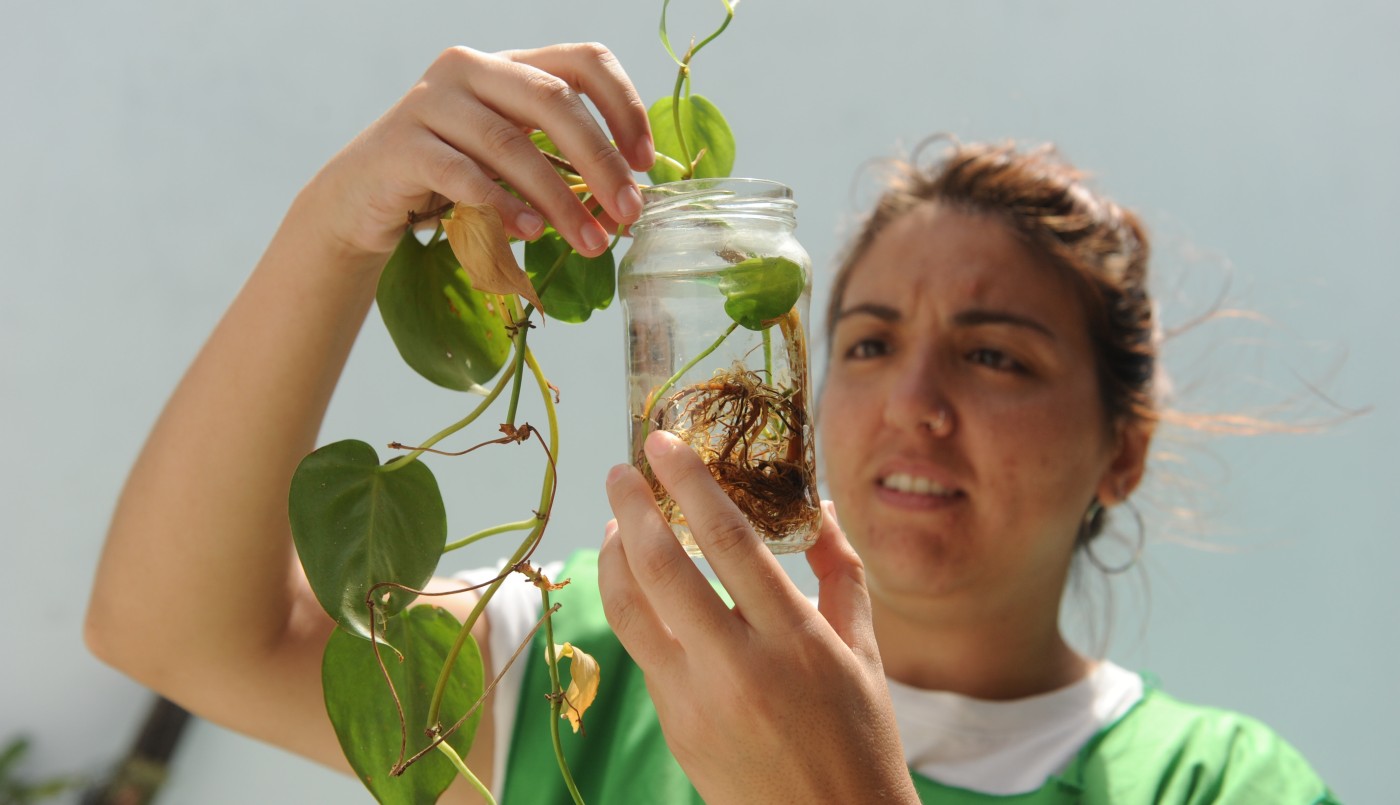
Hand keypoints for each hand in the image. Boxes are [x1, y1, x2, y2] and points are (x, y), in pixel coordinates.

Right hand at [306, 43, 652, 259]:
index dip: (624, 107)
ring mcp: (432, 102)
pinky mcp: (402, 144)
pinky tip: (528, 233)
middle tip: (627, 213)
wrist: (364, 199)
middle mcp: (471, 69)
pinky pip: (463, 174)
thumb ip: (560, 162)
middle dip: (600, 161)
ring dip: (559, 199)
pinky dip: (502, 206)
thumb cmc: (453, 182)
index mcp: (510, 66)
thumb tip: (628, 198)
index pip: (583, 61)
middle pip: (553, 100)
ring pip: (511, 144)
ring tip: (587, 242)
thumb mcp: (512, 160)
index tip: (644, 163)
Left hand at [600, 431, 918, 804]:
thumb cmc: (860, 739)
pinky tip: (639, 583)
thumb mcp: (865, 652)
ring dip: (614, 556)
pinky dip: (634, 607)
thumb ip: (841, 573)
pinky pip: (643, 652)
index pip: (727, 541)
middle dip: (632, 507)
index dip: (689, 483)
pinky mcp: (673, 727)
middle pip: (662, 568)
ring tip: (616, 522)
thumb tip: (821, 506)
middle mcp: (740, 667)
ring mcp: (697, 701)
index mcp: (796, 640)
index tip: (662, 442)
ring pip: (631, 611)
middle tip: (621, 470)